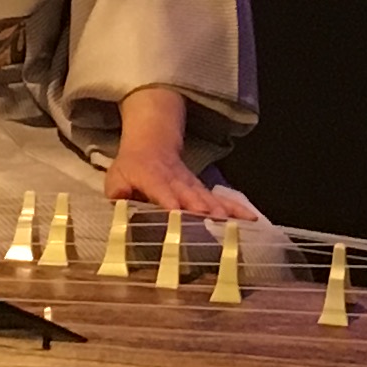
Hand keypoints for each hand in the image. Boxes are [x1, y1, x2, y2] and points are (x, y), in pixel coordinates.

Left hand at [97, 84, 261, 223]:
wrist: (152, 143)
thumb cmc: (131, 167)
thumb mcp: (116, 179)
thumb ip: (117, 194)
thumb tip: (119, 207)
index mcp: (152, 177)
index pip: (161, 189)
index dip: (169, 201)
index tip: (177, 213)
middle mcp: (176, 181)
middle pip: (190, 194)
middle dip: (201, 207)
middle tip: (213, 219)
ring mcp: (192, 185)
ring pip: (208, 197)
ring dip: (221, 210)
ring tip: (233, 223)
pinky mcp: (202, 190)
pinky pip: (221, 199)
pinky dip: (236, 208)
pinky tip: (251, 217)